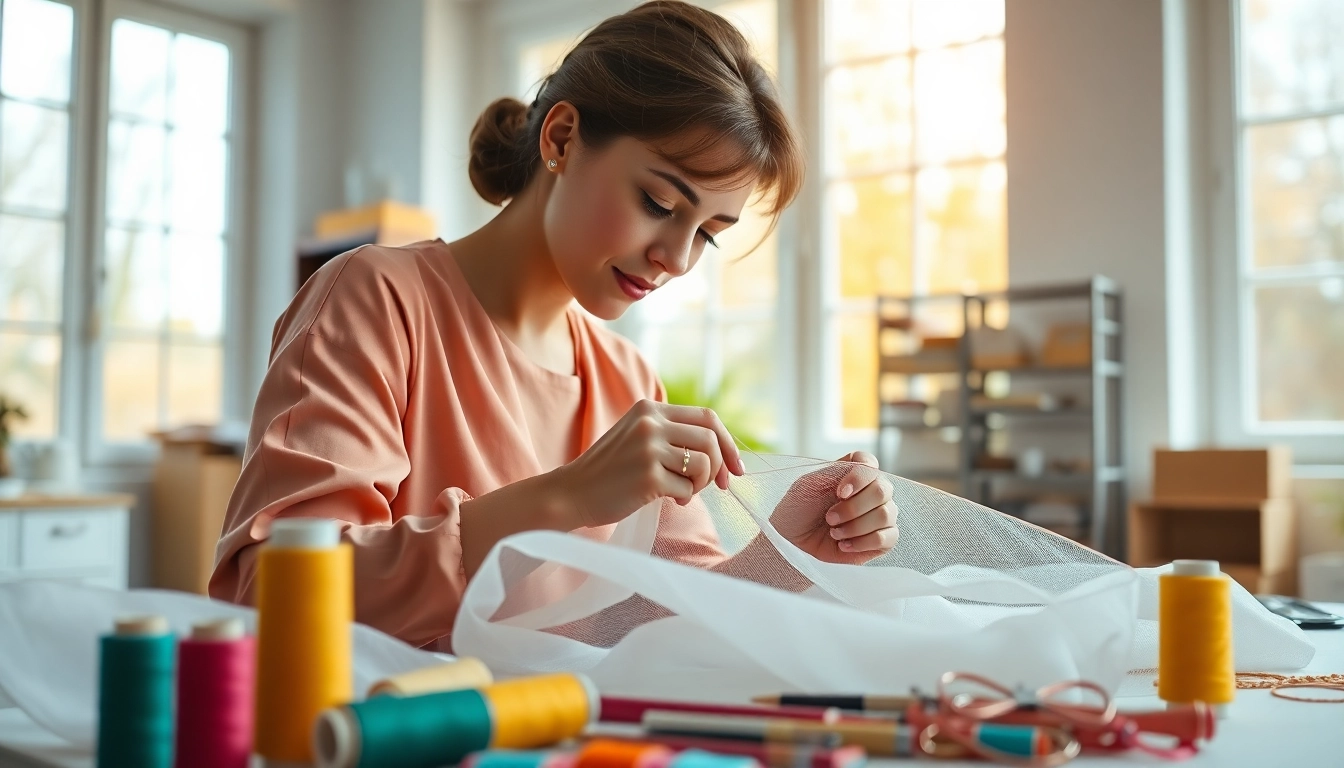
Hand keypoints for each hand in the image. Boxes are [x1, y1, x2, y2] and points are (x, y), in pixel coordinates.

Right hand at [551, 399, 744, 528]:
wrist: (573, 492)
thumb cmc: (612, 471)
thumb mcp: (639, 437)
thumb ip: (673, 435)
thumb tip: (724, 454)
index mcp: (650, 408)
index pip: (708, 417)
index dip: (728, 443)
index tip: (735, 468)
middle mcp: (650, 422)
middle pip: (711, 440)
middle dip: (718, 467)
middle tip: (710, 486)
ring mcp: (648, 447)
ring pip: (704, 464)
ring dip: (700, 484)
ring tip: (681, 491)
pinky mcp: (648, 475)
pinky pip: (688, 488)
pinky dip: (684, 498)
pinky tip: (666, 499)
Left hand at [769, 451, 898, 564]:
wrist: (791, 540)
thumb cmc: (799, 509)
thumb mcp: (810, 483)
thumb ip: (838, 471)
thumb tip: (869, 470)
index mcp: (853, 474)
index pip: (870, 463)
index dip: (858, 477)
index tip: (839, 492)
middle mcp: (871, 492)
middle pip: (882, 491)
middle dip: (854, 507)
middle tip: (830, 517)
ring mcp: (879, 516)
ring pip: (886, 515)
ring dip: (856, 526)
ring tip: (834, 533)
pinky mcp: (882, 541)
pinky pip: (889, 537)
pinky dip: (864, 542)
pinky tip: (843, 545)